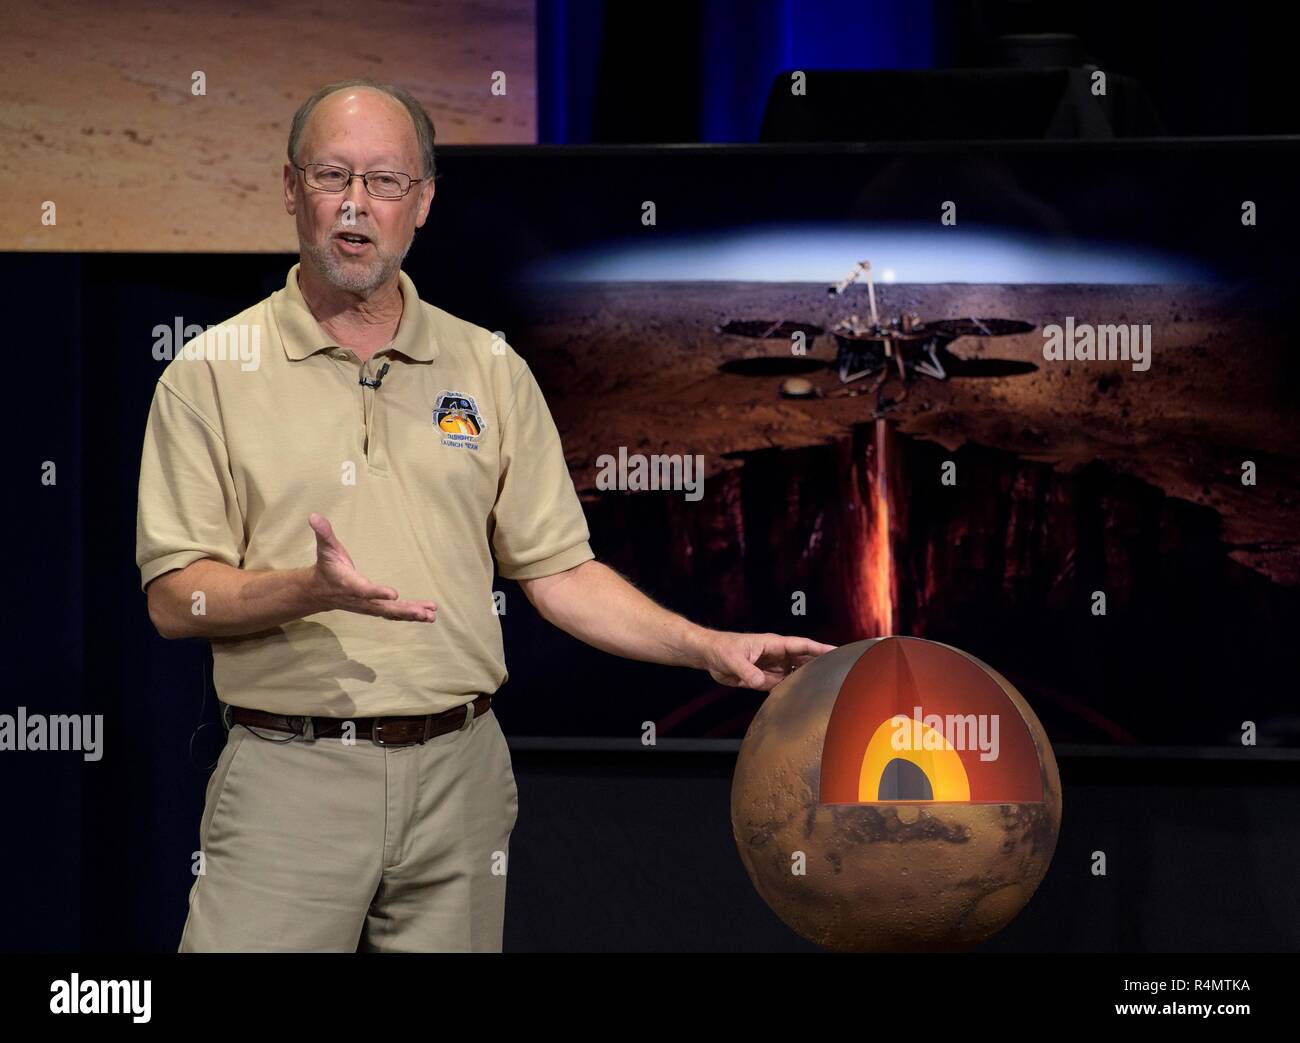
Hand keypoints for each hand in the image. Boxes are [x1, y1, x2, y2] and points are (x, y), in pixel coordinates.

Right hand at [305, 512, 436, 622]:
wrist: (320, 591)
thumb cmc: (327, 566)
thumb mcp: (325, 548)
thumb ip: (324, 533)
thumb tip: (314, 515)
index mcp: (350, 584)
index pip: (364, 590)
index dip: (378, 592)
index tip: (394, 593)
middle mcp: (361, 599)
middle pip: (383, 608)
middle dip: (403, 610)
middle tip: (422, 613)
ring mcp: (369, 606)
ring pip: (392, 613)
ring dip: (411, 614)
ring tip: (431, 615)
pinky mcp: (375, 608)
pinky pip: (394, 614)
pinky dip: (411, 614)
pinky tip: (428, 614)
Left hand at [700, 630, 836, 691]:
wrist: (709, 656)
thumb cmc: (721, 649)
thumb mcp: (733, 659)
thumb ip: (747, 671)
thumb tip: (761, 682)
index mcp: (773, 645)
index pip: (802, 646)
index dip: (820, 649)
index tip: (837, 652)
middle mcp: (777, 656)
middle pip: (804, 660)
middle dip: (821, 664)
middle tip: (840, 673)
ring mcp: (772, 668)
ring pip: (795, 674)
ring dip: (807, 680)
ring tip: (826, 688)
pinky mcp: (765, 679)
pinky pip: (782, 686)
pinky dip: (791, 691)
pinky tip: (801, 698)